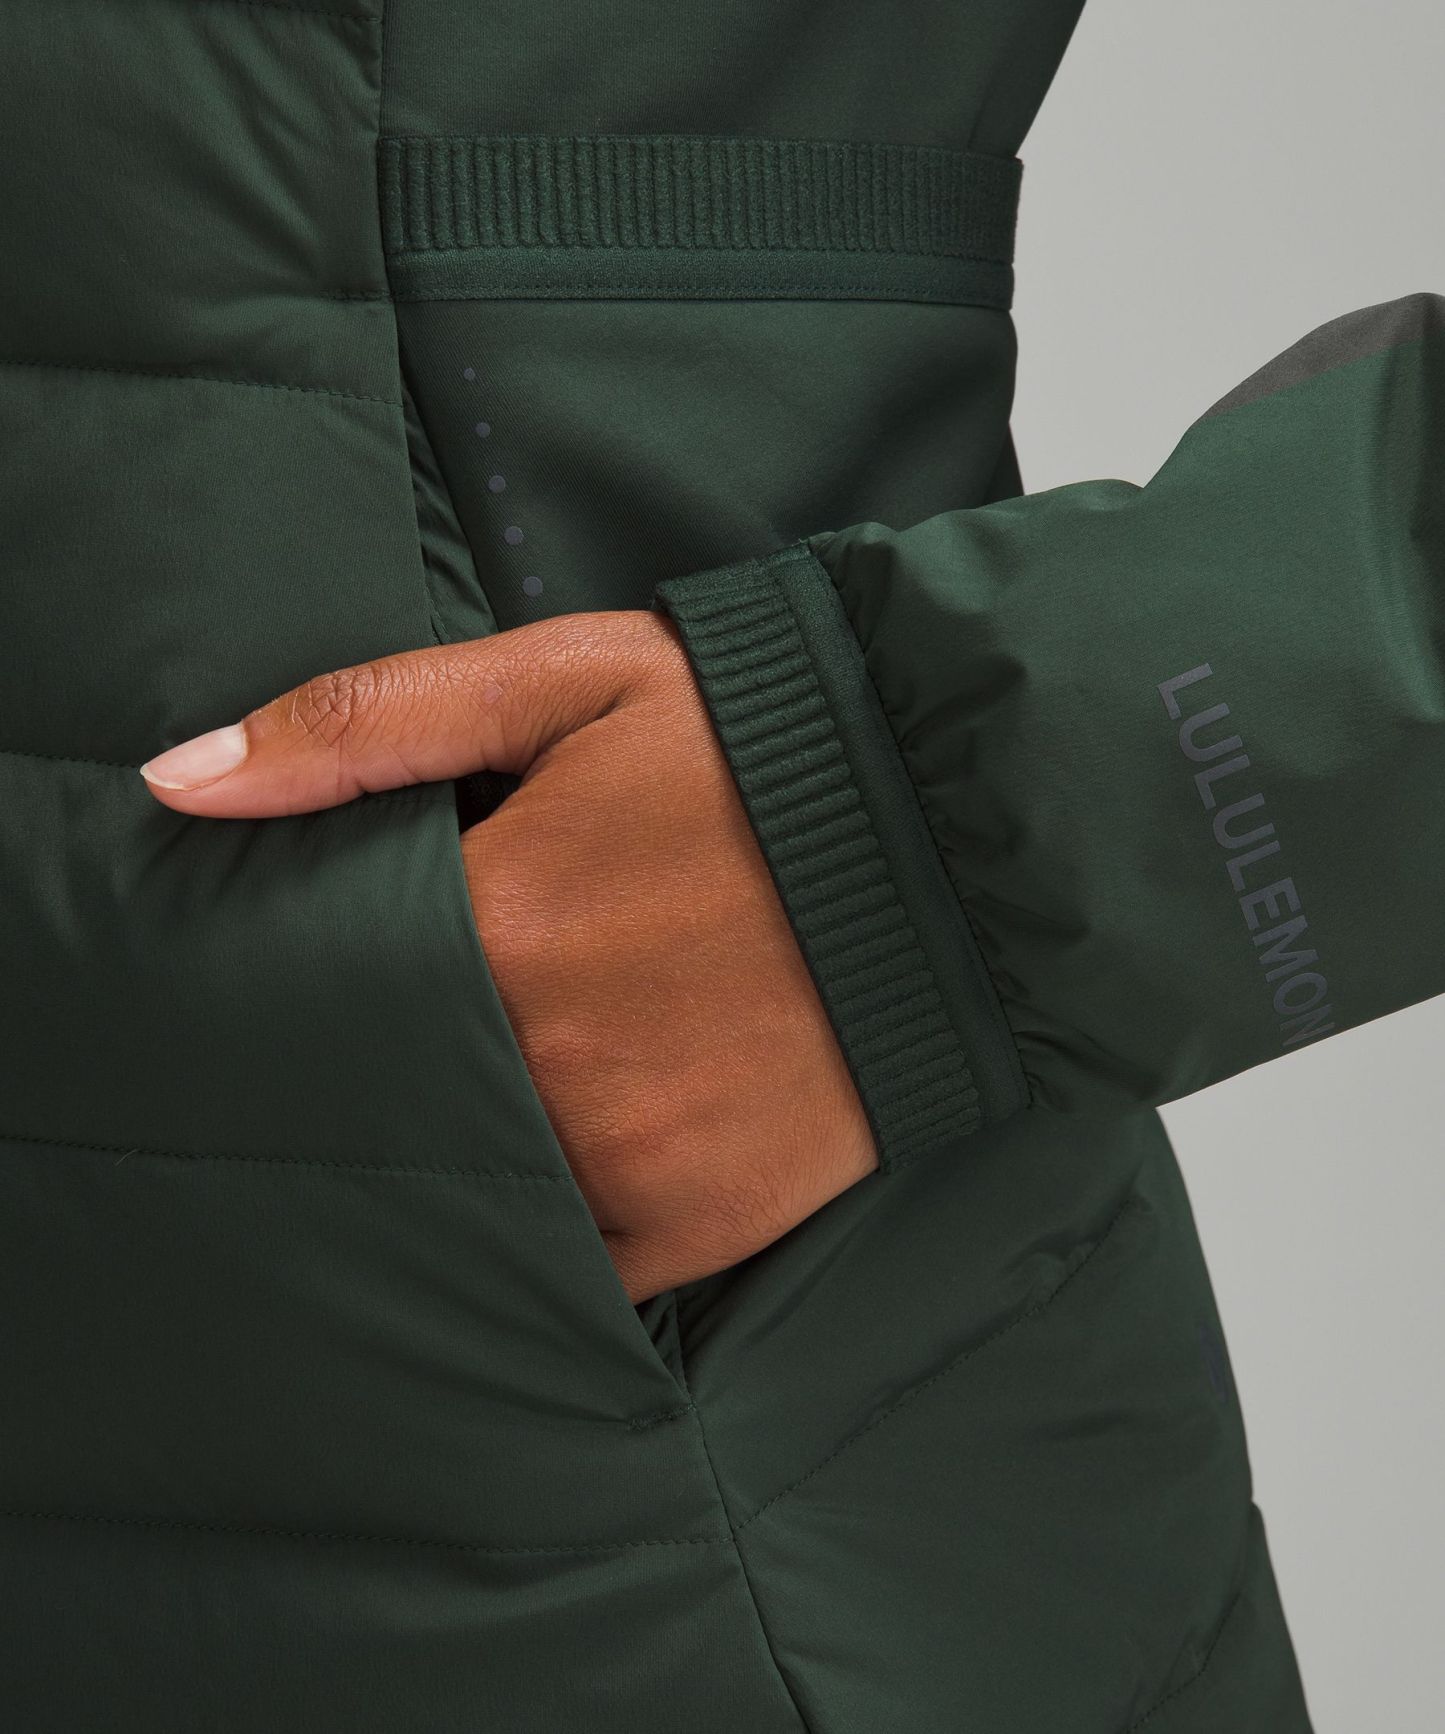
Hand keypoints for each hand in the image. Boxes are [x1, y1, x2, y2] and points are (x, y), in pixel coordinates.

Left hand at [139, 612, 879, 1299]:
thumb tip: (176, 779)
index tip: (368, 945)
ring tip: (541, 1057)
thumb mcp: (568, 684)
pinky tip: (589, 1136)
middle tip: (478, 992)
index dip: (338, 963)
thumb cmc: (760, 744)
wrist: (962, 837)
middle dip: (405, 1047)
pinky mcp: (700, 1224)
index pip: (332, 981)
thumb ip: (365, 724)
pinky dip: (556, 1215)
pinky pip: (572, 1260)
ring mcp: (630, 1159)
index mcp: (504, 925)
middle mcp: (554, 1063)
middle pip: (400, 1085)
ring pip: (477, 1178)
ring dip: (477, 1134)